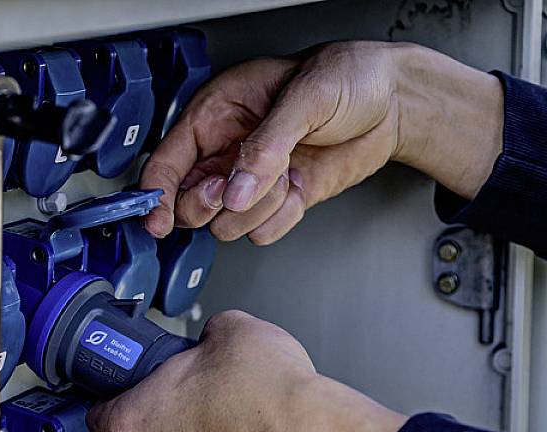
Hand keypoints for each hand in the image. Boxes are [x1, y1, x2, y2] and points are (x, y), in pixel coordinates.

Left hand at [86, 311, 406, 431]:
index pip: (99, 416)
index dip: (114, 400)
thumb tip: (213, 337)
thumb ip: (207, 333)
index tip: (127, 393)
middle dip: (172, 420)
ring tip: (241, 421)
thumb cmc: (271, 393)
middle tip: (204, 396)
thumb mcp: (231, 329)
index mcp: (140, 421)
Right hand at [141, 41, 502, 243]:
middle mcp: (229, 151)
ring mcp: (252, 180)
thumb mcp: (303, 98)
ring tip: (283, 178)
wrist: (397, 103)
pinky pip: (261, 231)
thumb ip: (265, 146)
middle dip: (212, 203)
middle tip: (234, 190)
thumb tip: (235, 189)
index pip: (168, 162)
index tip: (157, 221)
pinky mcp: (279, 201)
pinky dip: (280, 219)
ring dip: (255, 210)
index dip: (157, 194)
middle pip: (190, 203)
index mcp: (217, 114)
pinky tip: (297, 191)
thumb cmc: (349, 76)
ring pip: (225, 223)